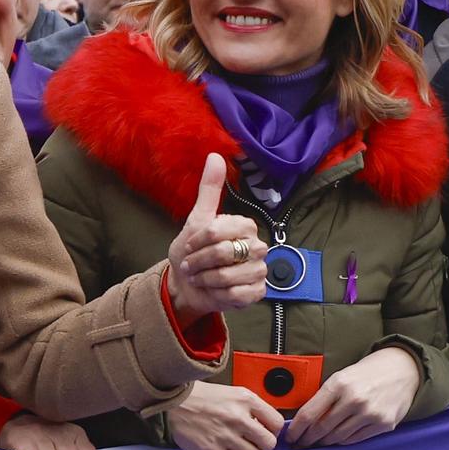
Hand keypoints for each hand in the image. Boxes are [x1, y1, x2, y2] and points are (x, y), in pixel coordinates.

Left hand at [166, 154, 266, 324]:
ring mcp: (260, 270)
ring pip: (229, 275)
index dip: (199, 241)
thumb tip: (215, 155)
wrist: (188, 284)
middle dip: (199, 261)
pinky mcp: (258, 292)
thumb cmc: (194, 251)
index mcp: (245, 226)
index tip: (190, 245)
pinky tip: (214, 290)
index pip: (219, 231)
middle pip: (223, 253)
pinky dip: (218, 293)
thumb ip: (209, 189)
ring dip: (206, 278)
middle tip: (192, 264)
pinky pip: (238, 294)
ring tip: (200, 277)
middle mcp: (257, 247)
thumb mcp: (197, 219)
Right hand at [169, 382, 280, 449]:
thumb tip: (268, 427)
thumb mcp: (235, 393)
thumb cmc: (205, 398)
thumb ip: (253, 408)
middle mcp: (238, 418)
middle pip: (269, 444)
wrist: (176, 401)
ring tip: (238, 449)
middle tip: (252, 442)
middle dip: (262, 445)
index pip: (277, 423)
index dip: (272, 430)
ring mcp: (225, 435)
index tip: (264, 431)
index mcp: (246, 400)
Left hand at [286, 347, 422, 446]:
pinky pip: (355, 439)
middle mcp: (354, 399)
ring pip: (337, 437)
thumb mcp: (342, 377)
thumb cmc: (368, 373)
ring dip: (324, 442)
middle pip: (321, 429)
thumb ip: (325, 397)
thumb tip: (305, 420)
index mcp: (339, 384)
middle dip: (307, 439)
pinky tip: (337, 439)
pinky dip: (343, 441)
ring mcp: (370, 413)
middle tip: (300, 444)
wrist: (402, 369)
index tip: (290, 436)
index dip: (296, 429)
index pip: (309, 413)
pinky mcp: (383, 424)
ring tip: (317, 442)